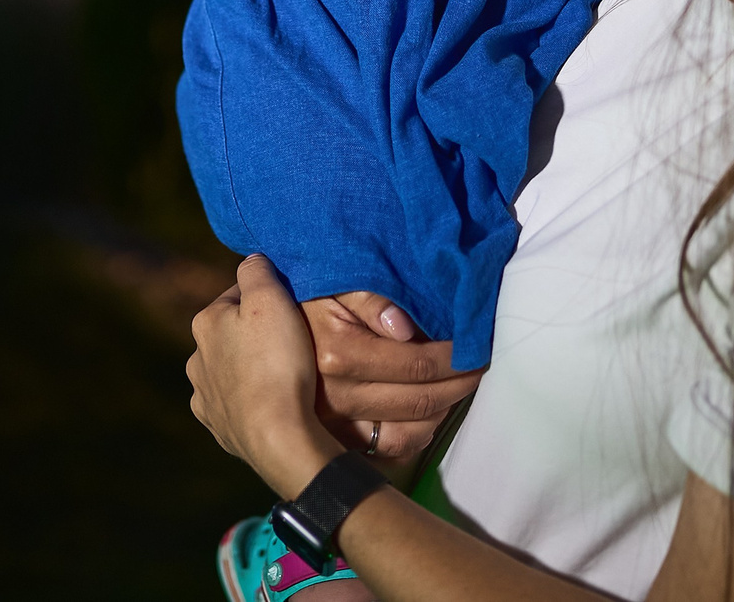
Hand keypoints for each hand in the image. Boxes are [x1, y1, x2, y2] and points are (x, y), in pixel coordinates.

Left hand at [188, 255, 344, 497]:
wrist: (278, 434)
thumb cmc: (277, 362)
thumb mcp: (272, 300)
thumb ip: (257, 271)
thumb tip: (252, 259)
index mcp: (205, 323)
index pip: (237, 296)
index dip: (267, 297)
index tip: (292, 308)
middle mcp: (196, 360)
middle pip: (232, 334)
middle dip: (255, 334)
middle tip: (292, 342)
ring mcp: (205, 397)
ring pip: (231, 370)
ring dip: (251, 368)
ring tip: (284, 375)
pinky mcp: (219, 428)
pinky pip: (235, 405)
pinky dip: (250, 401)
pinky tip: (271, 402)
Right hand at [304, 292, 481, 462]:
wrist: (254, 333)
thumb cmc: (299, 300)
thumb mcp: (330, 284)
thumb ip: (369, 298)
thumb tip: (406, 328)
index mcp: (339, 353)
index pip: (418, 363)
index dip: (456, 356)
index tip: (476, 344)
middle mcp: (338, 395)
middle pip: (419, 399)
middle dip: (460, 382)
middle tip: (478, 364)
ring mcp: (335, 423)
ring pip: (408, 431)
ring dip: (442, 410)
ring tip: (458, 385)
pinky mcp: (334, 438)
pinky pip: (387, 449)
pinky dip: (417, 434)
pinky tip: (428, 412)